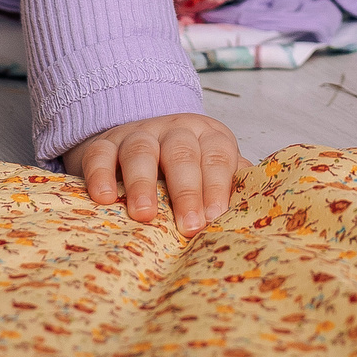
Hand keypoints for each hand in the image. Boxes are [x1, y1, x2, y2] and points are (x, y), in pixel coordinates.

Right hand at [74, 113, 249, 235]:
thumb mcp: (214, 171)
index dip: (217, 185)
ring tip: (144, 215)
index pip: (217, 156)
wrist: (146, 141)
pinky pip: (100, 153)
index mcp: (207, 136)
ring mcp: (138, 134)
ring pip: (140, 151)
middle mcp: (174, 131)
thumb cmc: (189, 168)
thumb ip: (234, 187)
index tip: (215, 217)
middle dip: (186, 190)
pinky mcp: (106, 143)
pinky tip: (103, 198)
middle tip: (188, 225)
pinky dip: (100, 174)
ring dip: (143, 184)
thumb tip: (256, 214)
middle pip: (181, 152)